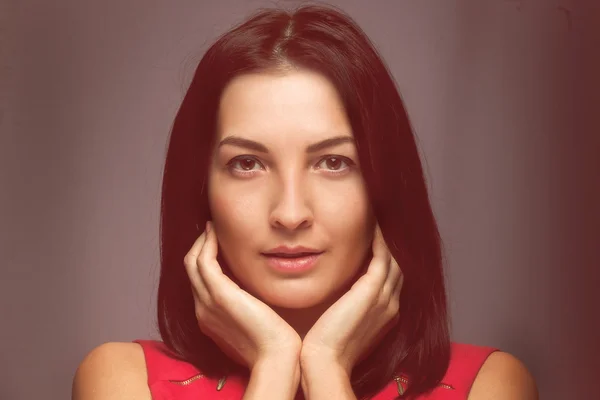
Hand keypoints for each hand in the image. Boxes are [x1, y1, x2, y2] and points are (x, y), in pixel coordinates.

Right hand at [184, 221, 301, 370]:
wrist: (275, 356)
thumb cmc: (272, 343)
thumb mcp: (253, 321)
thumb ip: (246, 306)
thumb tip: (253, 292)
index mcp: (209, 318)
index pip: (198, 282)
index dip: (203, 260)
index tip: (215, 243)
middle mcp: (202, 310)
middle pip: (191, 270)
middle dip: (199, 247)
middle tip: (211, 229)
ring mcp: (207, 303)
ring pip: (193, 263)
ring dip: (201, 242)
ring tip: (212, 227)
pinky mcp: (219, 295)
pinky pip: (204, 262)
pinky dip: (207, 244)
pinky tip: (217, 233)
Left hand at [300, 224, 402, 375]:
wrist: (325, 361)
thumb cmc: (327, 346)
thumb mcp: (343, 323)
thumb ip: (347, 307)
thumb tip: (339, 294)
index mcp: (387, 314)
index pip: (392, 279)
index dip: (388, 259)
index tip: (377, 242)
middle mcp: (391, 304)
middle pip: (398, 266)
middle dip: (392, 246)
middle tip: (382, 223)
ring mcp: (385, 298)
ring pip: (394, 259)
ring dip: (387, 239)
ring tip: (378, 219)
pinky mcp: (372, 290)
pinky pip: (382, 257)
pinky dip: (379, 240)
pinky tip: (372, 227)